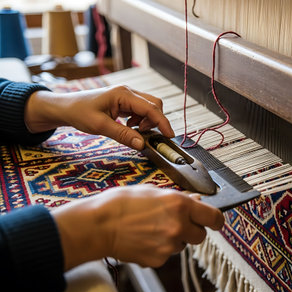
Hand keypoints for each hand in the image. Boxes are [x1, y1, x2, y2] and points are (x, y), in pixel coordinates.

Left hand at [24, 85, 174, 149]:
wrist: (66, 107)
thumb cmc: (80, 113)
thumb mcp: (100, 126)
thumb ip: (123, 135)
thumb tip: (143, 144)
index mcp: (123, 94)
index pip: (151, 108)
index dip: (162, 122)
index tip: (170, 136)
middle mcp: (128, 92)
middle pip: (155, 104)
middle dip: (155, 121)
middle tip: (144, 135)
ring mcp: (127, 95)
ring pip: (149, 107)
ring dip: (147, 121)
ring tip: (133, 131)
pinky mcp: (125, 101)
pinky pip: (141, 110)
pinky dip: (141, 120)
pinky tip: (129, 126)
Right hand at [52, 185, 223, 269]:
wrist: (99, 225)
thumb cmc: (122, 203)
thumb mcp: (154, 191)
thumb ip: (179, 198)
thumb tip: (196, 201)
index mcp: (180, 205)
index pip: (214, 217)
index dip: (216, 220)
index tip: (214, 221)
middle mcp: (179, 226)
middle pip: (201, 236)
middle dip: (192, 230)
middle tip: (176, 223)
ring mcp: (169, 246)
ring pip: (182, 245)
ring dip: (174, 238)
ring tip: (151, 228)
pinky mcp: (158, 260)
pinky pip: (166, 255)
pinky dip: (159, 249)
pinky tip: (144, 238)